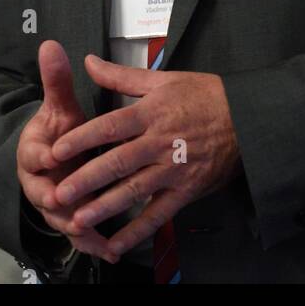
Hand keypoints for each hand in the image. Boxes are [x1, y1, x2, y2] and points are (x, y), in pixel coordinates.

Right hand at [16, 40, 117, 260]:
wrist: (58, 158)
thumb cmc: (61, 131)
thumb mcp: (60, 106)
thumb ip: (56, 79)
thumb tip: (50, 45)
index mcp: (34, 153)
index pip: (32, 156)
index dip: (42, 155)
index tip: (54, 154)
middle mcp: (40, 183)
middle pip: (44, 194)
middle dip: (57, 199)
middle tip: (70, 202)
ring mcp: (55, 206)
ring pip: (63, 219)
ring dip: (78, 226)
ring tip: (95, 232)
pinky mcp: (71, 220)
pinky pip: (81, 235)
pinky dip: (94, 243)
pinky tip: (112, 250)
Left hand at [46, 55, 242, 259]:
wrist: (247, 118)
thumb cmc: (205, 96)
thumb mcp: (163, 79)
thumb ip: (122, 76)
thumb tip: (89, 63)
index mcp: (151, 113)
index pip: (110, 126)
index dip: (82, 139)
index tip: (57, 150)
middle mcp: (159, 142)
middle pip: (117, 162)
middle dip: (86, 180)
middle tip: (59, 193)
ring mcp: (173, 169)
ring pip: (134, 191)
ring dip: (105, 208)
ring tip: (79, 220)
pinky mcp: (185, 190)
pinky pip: (158, 214)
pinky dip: (137, 230)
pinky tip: (117, 242)